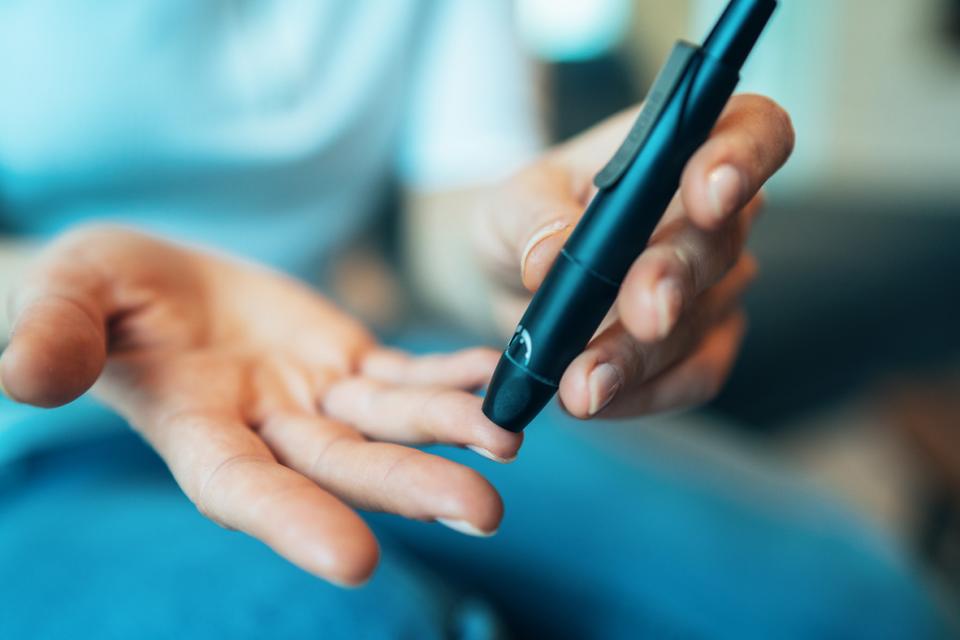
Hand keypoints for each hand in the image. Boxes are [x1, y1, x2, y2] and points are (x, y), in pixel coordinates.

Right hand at [0, 227, 521, 584]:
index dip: (290, 521)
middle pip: (341, 467)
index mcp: (194, 428)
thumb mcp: (69, 295)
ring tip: (510, 440)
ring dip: (447, 433)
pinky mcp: (345, 365)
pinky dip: (447, 376)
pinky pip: (402, 374)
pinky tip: (493, 374)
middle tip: (483, 512)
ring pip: (386, 424)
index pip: (241, 486)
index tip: (353, 560)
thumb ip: (55, 333)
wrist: (154, 277)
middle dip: (408, 488)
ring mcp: (312, 399)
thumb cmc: (101, 291)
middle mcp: (265, 429)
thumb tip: (23, 376)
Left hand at [475, 94, 793, 418]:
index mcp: (681, 149)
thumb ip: (534, 219)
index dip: (743, 158)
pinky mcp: (701, 348)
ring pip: (697, 321)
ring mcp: (716, 286)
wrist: (511, 280)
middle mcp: (716, 216)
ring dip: (639, 357)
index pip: (752, 131)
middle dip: (675, 280)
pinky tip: (594, 401)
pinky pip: (692, 377)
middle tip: (644, 313)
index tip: (705, 193)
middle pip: (719, 243)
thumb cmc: (524, 220)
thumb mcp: (510, 204)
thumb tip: (553, 259)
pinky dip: (641, 393)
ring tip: (581, 387)